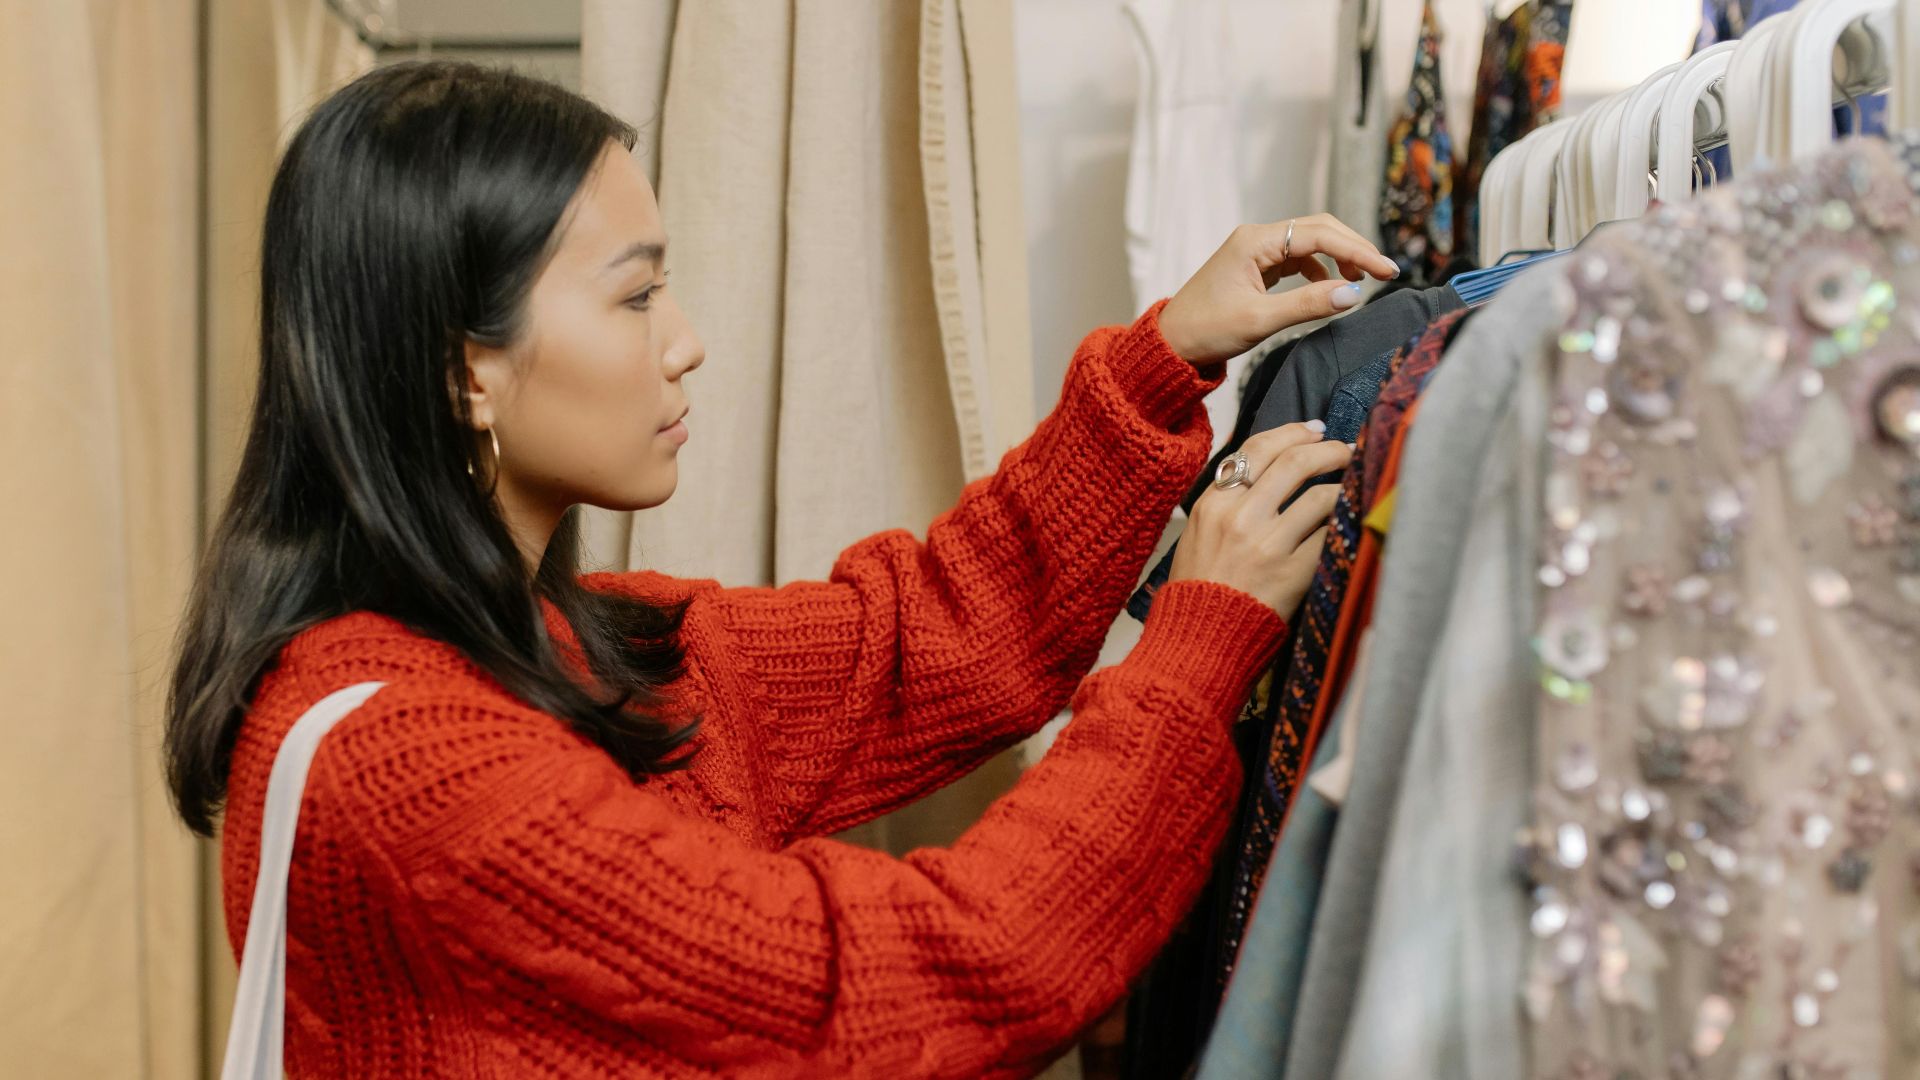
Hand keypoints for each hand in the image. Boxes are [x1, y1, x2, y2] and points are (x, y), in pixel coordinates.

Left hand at [1157, 215, 1398, 366]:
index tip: (1386, 270)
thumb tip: (1353, 294)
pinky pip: (1297, 260)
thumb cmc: (1205, 331)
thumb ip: (1308, 305)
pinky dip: (1318, 271)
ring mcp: (1256, 251)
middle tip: (1384, 272)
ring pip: (1309, 243)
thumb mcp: (1259, 320)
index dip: (1357, 251)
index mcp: (1254, 242)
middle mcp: (1256, 238)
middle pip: (1318, 230)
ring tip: (1358, 284)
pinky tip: (1327, 289)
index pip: (1319, 235)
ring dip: (1338, 259)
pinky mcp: (1256, 267)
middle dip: (1353, 248)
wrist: (1171, 344)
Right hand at [1168, 422, 1353, 617]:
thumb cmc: (1198, 592)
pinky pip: (1328, 535)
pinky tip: (1349, 519)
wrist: (1198, 640)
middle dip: (1327, 449)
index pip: (1256, 450)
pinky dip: (1342, 522)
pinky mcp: (1292, 572)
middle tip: (1344, 449)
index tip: (1315, 430)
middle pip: (1293, 462)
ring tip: (1353, 483)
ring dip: (1343, 484)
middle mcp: (1240, 517)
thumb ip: (1228, 503)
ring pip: (1319, 495)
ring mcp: (1268, 544)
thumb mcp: (1199, 536)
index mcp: (1213, 504)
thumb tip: (1268, 475)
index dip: (1292, 433)